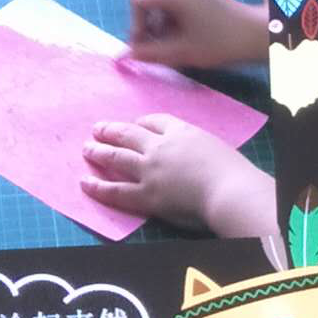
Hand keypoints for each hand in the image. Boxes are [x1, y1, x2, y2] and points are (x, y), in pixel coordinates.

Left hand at [81, 114, 278, 237]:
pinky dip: (98, 186)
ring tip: (86, 148)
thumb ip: (197, 146)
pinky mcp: (146, 195)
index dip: (143, 123)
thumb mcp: (214, 146)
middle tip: (98, 129)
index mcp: (181, 132)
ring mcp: (150, 171)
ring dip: (99, 151)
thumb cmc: (231, 171)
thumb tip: (190, 152)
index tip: (136, 124)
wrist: (228, 190)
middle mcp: (160, 147)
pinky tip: (85, 182)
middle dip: (111, 130)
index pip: (156, 121)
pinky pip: (116, 190)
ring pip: (117, 157)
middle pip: (129, 134)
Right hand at [128, 0, 267, 68]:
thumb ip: (150, 54)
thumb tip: (127, 55)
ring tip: (169, 42)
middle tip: (153, 43)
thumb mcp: (182, 52)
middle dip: (142, 20)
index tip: (145, 44)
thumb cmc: (221, 43)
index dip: (135, 23)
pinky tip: (180, 35)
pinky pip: (168, 0)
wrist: (255, 35)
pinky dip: (167, 17)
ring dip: (155, 20)